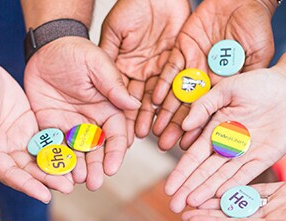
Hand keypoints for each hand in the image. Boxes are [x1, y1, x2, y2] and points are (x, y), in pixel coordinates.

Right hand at [0, 57, 73, 202]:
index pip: (8, 174)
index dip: (27, 185)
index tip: (45, 195)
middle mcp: (3, 150)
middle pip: (28, 171)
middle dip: (47, 180)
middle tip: (68, 188)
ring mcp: (17, 140)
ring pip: (39, 159)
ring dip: (56, 168)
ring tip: (76, 176)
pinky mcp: (29, 127)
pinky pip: (47, 141)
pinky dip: (59, 149)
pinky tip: (76, 154)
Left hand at [25, 37, 140, 190]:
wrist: (46, 49)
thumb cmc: (77, 52)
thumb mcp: (98, 64)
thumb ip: (114, 86)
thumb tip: (135, 103)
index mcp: (110, 110)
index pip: (117, 136)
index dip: (115, 152)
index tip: (112, 168)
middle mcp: (93, 122)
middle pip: (98, 151)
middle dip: (96, 168)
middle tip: (93, 184)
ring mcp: (72, 127)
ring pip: (77, 153)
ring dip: (78, 168)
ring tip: (75, 181)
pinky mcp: (52, 128)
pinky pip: (55, 147)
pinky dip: (56, 160)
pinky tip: (55, 172)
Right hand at [100, 0, 189, 140]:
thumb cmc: (130, 6)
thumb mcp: (113, 33)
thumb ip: (109, 59)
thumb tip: (104, 86)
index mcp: (125, 68)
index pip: (124, 97)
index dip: (127, 116)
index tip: (127, 136)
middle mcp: (145, 71)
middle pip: (147, 102)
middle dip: (149, 123)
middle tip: (152, 142)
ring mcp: (163, 66)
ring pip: (166, 96)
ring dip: (167, 117)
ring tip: (168, 137)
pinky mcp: (182, 57)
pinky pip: (182, 80)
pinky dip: (181, 97)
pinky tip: (181, 113)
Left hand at [151, 0, 276, 150]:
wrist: (245, 0)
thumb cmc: (257, 27)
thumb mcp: (258, 59)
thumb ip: (248, 82)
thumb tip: (244, 112)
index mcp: (222, 84)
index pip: (208, 113)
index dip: (198, 131)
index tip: (189, 149)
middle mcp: (204, 78)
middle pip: (186, 108)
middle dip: (174, 127)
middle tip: (163, 146)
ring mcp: (191, 64)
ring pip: (173, 93)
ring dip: (163, 112)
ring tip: (153, 131)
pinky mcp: (181, 49)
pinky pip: (168, 70)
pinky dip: (161, 85)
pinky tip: (154, 101)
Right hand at [165, 67, 285, 212]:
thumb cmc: (259, 83)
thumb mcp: (227, 89)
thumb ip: (204, 106)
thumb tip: (184, 126)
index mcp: (215, 130)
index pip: (193, 157)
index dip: (181, 173)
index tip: (168, 188)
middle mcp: (227, 146)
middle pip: (204, 172)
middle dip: (188, 189)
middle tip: (174, 207)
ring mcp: (245, 154)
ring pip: (221, 177)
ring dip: (206, 191)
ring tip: (191, 205)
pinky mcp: (264, 158)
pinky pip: (246, 175)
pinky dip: (232, 185)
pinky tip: (218, 196)